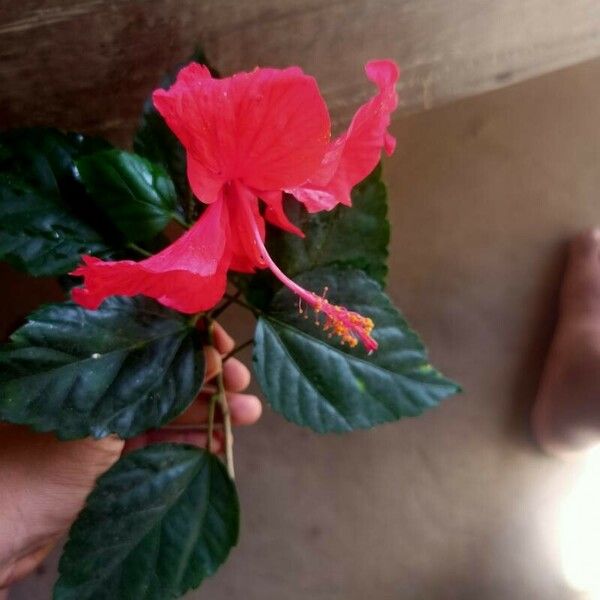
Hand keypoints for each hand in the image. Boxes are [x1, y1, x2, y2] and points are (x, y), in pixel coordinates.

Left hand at [0, 323, 260, 588]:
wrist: (1, 531)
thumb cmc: (37, 463)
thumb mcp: (104, 417)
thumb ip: (157, 385)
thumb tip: (211, 354)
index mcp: (91, 358)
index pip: (152, 332)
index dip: (193, 335)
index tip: (226, 344)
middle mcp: (104, 383)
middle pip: (167, 371)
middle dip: (211, 377)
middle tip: (245, 384)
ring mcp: (111, 420)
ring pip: (170, 408)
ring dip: (211, 410)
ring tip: (249, 414)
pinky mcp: (116, 456)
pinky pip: (162, 441)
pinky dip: (192, 441)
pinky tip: (220, 442)